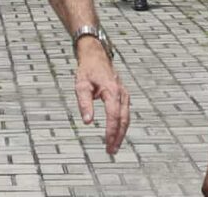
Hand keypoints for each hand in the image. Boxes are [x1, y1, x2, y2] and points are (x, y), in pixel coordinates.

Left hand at [74, 38, 129, 154]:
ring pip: (126, 117)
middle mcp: (121, 93)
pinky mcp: (123, 95)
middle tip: (112, 151)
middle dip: (118, 136)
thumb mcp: (81, 85)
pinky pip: (125, 112)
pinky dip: (122, 124)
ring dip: (121, 133)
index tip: (108, 144)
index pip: (114, 115)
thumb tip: (88, 122)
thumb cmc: (87, 70)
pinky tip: (117, 133)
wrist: (96, 56)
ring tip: (114, 146)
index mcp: (111, 90)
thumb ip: (84, 103)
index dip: (111, 131)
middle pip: (123, 119)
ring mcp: (124, 94)